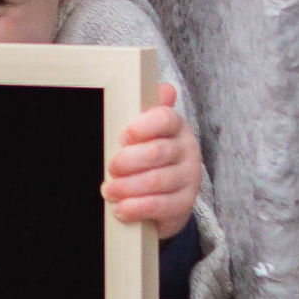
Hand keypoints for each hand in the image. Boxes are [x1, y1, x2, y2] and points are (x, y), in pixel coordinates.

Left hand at [106, 83, 201, 236]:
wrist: (166, 193)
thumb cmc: (149, 156)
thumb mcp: (144, 132)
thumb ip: (147, 110)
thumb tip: (165, 89)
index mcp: (176, 126)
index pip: (166, 119)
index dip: (144, 127)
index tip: (123, 136)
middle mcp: (187, 150)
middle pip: (159, 152)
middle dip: (130, 161)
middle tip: (111, 168)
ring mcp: (189, 177)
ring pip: (158, 180)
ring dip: (129, 187)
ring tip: (108, 191)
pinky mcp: (185, 203)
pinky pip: (161, 205)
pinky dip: (137, 207)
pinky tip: (120, 209)